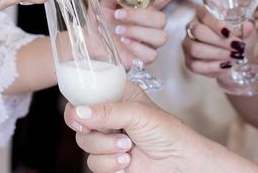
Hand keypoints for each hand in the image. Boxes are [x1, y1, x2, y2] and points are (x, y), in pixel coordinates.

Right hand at [63, 82, 218, 172]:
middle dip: (94, 132)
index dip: (76, 106)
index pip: (82, 95)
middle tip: (110, 133)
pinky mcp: (109, 159)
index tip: (80, 116)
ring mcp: (107, 138)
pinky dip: (109, 163)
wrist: (182, 163)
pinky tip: (127, 160)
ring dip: (106, 148)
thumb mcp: (137, 113)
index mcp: (113, 96)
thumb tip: (79, 113)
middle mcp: (107, 116)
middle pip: (78, 122)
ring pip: (84, 143)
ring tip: (128, 147)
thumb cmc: (168, 132)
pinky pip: (93, 162)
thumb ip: (107, 112)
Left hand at [101, 0, 173, 67]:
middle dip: (140, 16)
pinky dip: (136, 47)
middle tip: (118, 15)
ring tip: (118, 30)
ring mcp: (150, 42)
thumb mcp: (102, 7)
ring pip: (160, 36)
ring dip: (137, 32)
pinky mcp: (145, 58)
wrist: (91, 46)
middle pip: (162, 18)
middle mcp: (150, 25)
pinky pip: (151, 54)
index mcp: (144, 9)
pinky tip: (123, 42)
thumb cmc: (100, 25)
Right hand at [182, 5, 255, 76]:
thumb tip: (248, 25)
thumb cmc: (236, 44)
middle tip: (236, 47)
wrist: (235, 62)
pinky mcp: (188, 61)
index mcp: (203, 17)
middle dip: (218, 41)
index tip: (229, 33)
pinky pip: (195, 65)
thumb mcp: (245, 36)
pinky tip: (225, 66)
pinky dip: (212, 67)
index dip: (215, 24)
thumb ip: (246, 31)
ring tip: (234, 57)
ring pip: (194, 48)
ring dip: (216, 54)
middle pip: (197, 31)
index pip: (204, 15)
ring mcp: (188, 45)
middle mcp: (192, 29)